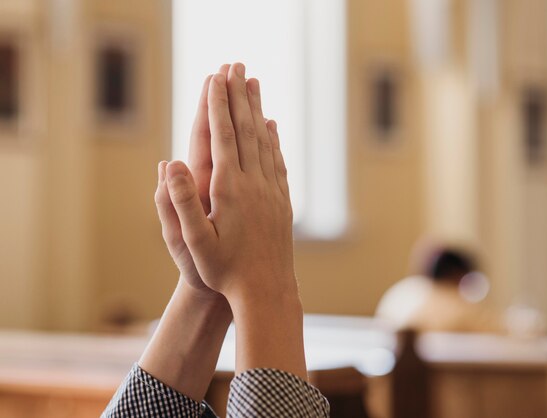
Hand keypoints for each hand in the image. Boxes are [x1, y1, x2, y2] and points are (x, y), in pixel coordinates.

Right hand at [164, 63, 296, 302]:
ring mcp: (272, 191)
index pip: (223, 136)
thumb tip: (169, 163)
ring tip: (253, 85)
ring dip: (257, 110)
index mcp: (231, 189)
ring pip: (265, 141)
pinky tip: (272, 127)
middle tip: (235, 66)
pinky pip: (277, 161)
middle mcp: (255, 183)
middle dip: (239, 96)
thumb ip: (182, 201)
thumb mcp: (194, 242)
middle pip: (247, 130)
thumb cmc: (224, 271)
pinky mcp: (282, 201)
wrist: (266, 291)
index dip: (218, 105)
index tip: (215, 78)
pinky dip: (273, 139)